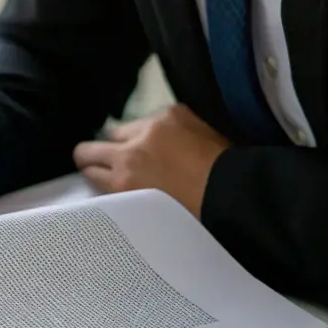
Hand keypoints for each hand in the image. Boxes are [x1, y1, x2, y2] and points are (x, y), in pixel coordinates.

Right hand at [72, 104, 228, 216]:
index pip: (88, 171)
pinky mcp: (173, 113)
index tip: (101, 178)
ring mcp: (151, 128)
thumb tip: (116, 187)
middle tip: (108, 164)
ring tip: (148, 151)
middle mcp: (129, 151)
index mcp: (123, 182)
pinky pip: (151, 118)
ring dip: (128, 140)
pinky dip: (158, 129)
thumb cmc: (195, 214)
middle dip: (94, 156)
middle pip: (88, 149)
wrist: (239, 192)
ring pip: (120, 130)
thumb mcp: (150, 212)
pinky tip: (173, 140)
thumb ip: (126, 195)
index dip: (94, 175)